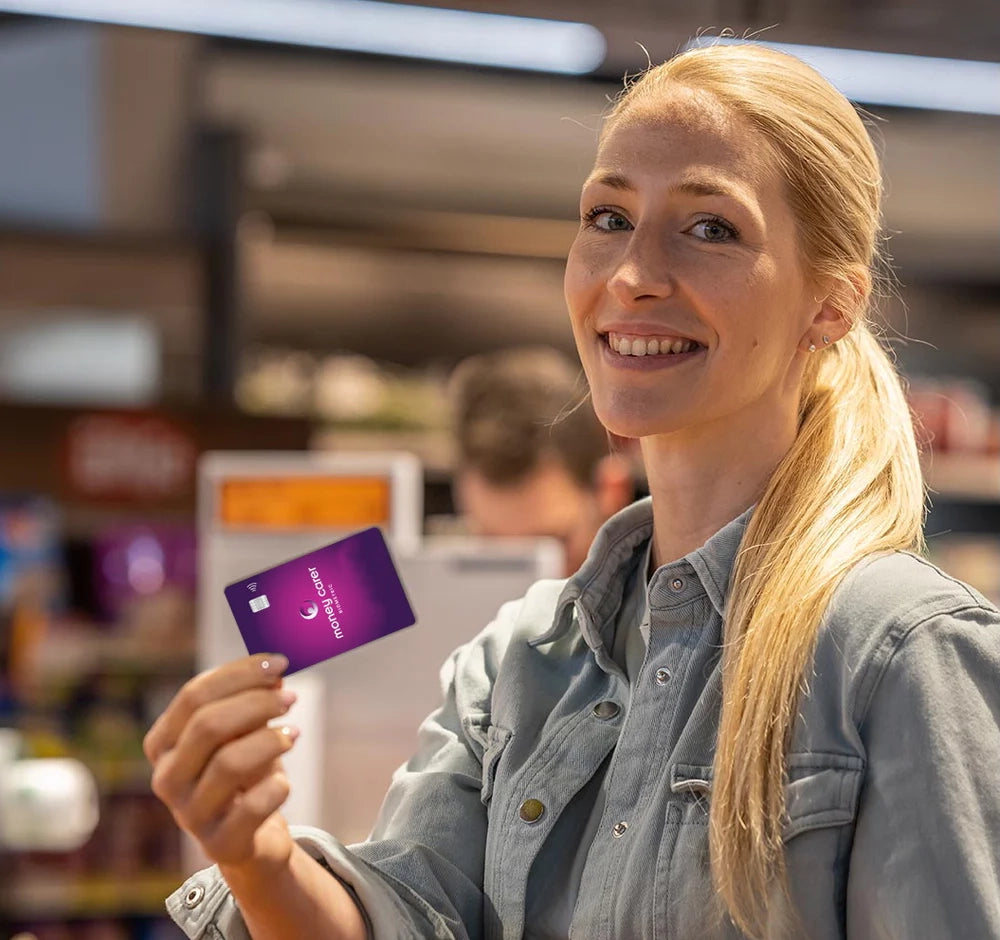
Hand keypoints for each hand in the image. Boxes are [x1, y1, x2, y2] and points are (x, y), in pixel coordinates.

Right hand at [144, 653, 299, 874]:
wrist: (253, 838)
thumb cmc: (246, 774)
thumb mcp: (245, 733)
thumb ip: (253, 702)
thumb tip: (275, 673)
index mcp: (164, 743)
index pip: (193, 696)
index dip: (239, 674)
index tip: (279, 663)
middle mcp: (167, 779)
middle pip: (208, 726)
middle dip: (256, 703)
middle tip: (290, 697)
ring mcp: (189, 815)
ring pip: (229, 764)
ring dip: (270, 741)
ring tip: (294, 733)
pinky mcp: (219, 844)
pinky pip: (253, 807)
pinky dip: (277, 787)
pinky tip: (283, 783)